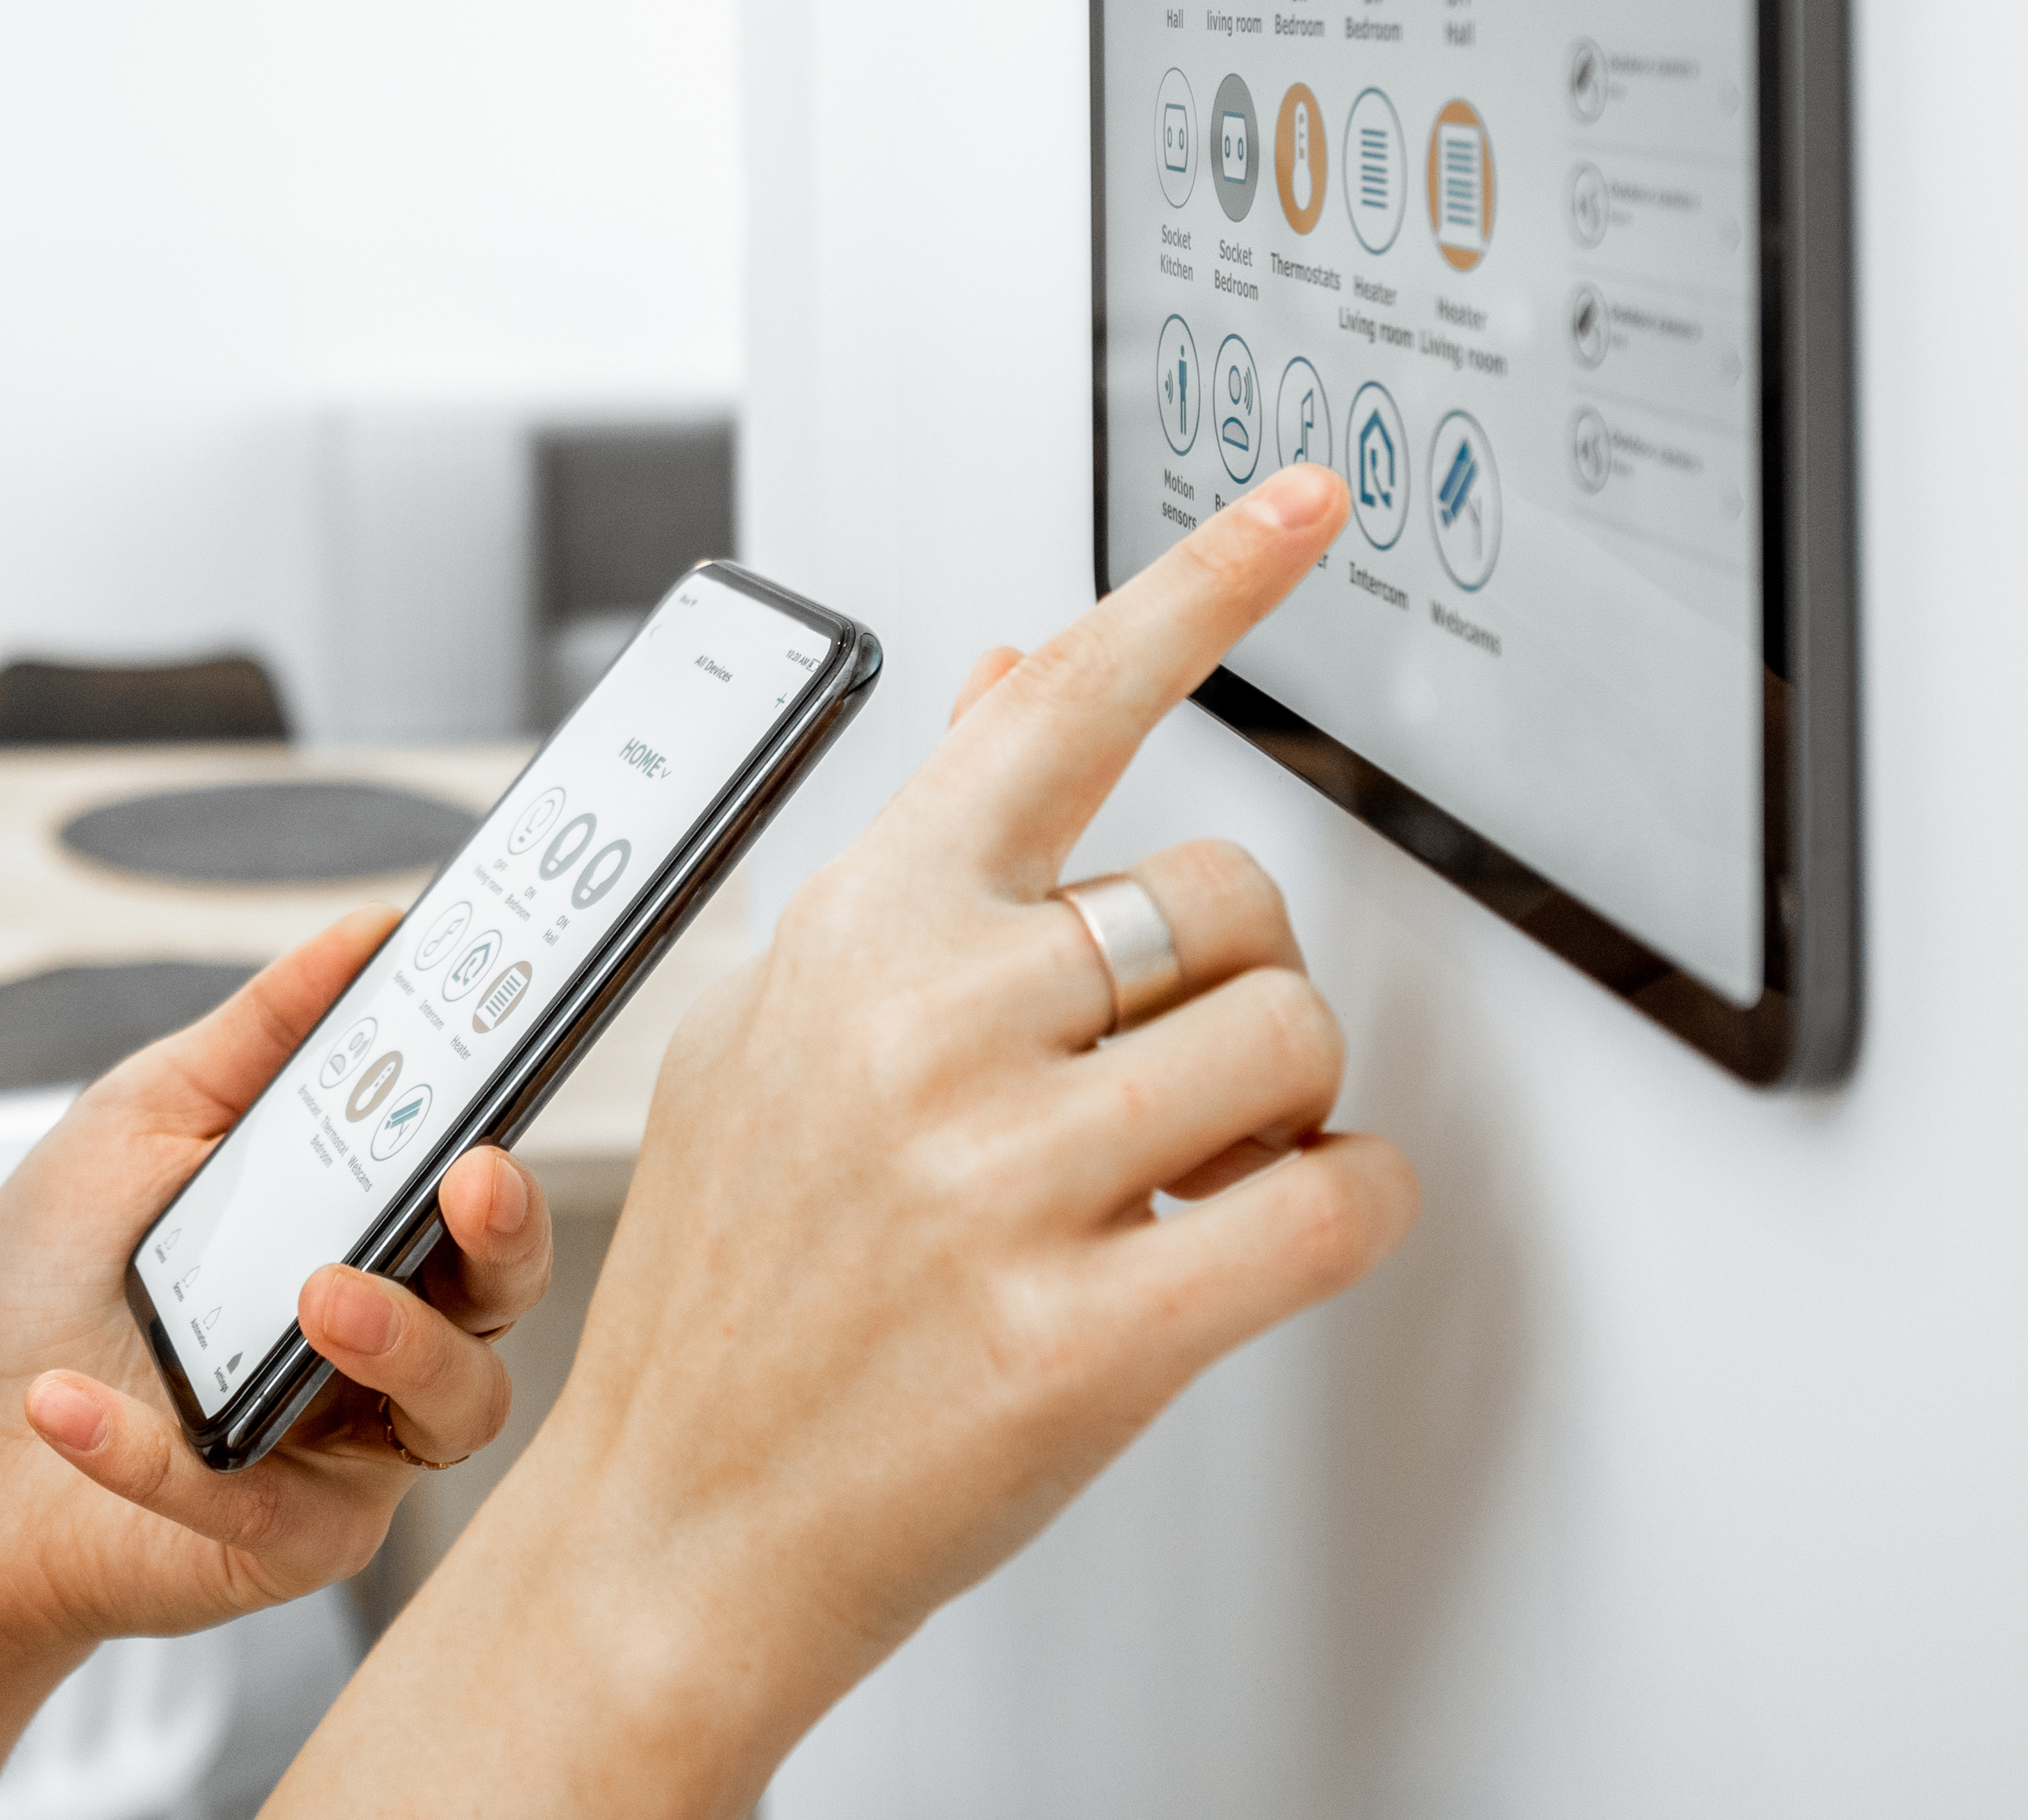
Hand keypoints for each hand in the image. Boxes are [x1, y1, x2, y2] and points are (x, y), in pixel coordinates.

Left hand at [0, 913, 554, 1648]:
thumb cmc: (61, 1281)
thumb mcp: (139, 1125)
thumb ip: (253, 1037)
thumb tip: (365, 933)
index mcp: (368, 1227)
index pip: (476, 1181)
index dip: (507, 1131)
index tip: (505, 1067)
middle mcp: (389, 1335)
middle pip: (506, 1293)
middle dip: (509, 1235)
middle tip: (469, 1181)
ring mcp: (355, 1444)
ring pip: (455, 1407)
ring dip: (399, 1343)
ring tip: (315, 1295)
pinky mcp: (294, 1537)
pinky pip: (273, 1502)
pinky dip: (161, 1453)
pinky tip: (67, 1402)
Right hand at [270, 468, 1420, 1817]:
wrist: (678, 1524)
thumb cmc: (733, 1282)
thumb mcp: (779, 1021)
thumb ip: (921, 850)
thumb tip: (1012, 680)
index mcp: (859, 927)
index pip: (1058, 702)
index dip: (1205, 583)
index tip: (1306, 502)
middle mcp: (927, 1028)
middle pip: (1232, 898)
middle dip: (1238, 986)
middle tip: (1160, 1075)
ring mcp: (1001, 1181)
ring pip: (1297, 1046)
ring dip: (1290, 1109)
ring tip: (1186, 1166)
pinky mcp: (1086, 1336)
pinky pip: (1334, 1209)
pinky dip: (1349, 1211)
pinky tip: (1268, 1229)